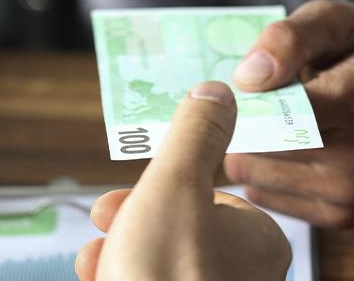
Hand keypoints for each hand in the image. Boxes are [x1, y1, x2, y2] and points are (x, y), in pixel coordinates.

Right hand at [75, 82, 291, 280]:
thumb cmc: (165, 275)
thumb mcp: (175, 185)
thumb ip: (194, 135)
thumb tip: (217, 91)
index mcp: (258, 240)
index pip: (203, 192)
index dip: (158, 186)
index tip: (128, 192)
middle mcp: (240, 274)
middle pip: (172, 224)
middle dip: (128, 220)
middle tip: (106, 220)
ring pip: (152, 258)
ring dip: (114, 251)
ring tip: (95, 261)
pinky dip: (117, 277)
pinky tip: (98, 277)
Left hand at [226, 0, 353, 227]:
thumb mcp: (337, 21)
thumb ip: (289, 39)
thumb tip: (246, 78)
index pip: (273, 111)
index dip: (244, 97)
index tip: (246, 85)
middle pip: (253, 146)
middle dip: (239, 122)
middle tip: (256, 105)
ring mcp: (352, 191)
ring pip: (248, 176)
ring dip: (247, 149)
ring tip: (275, 128)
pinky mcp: (341, 216)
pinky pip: (262, 195)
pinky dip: (262, 174)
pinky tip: (285, 153)